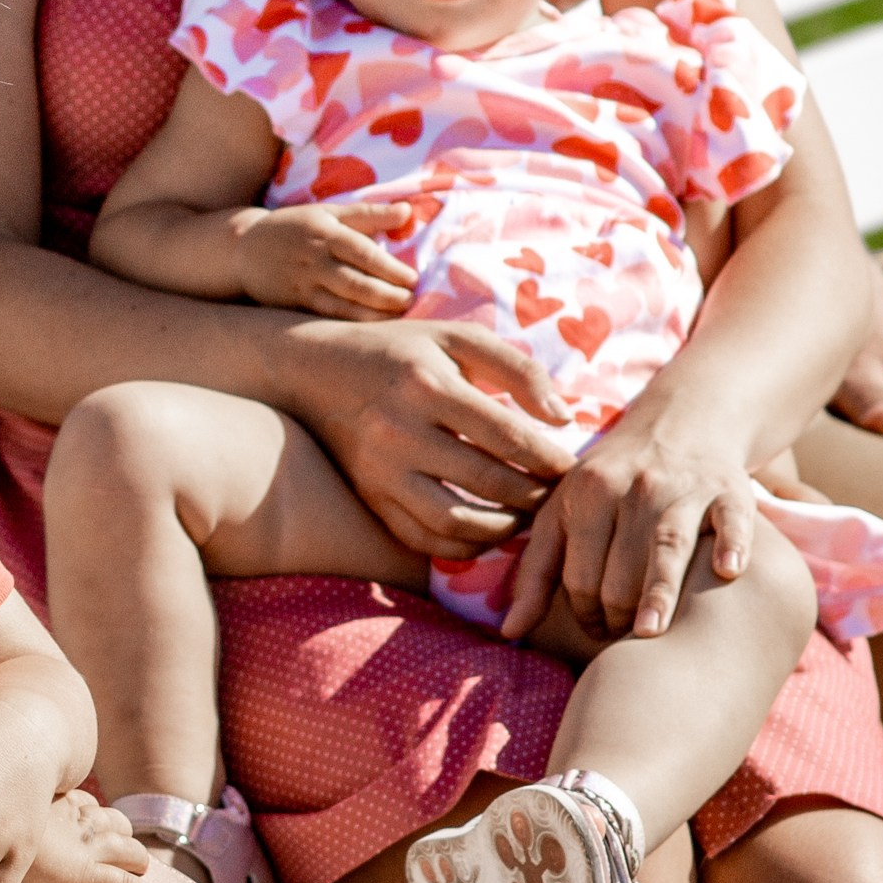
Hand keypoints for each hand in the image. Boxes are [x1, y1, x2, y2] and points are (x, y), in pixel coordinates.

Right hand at [233, 197, 416, 319]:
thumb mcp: (328, 213)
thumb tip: (408, 212)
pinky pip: (326, 316)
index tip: (413, 279)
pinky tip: (370, 329)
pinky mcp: (294, 304)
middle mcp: (315, 259)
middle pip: (355, 282)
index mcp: (326, 233)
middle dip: (386, 295)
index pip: (364, 252)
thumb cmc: (296, 228)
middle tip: (410, 302)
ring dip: (372, 314)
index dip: (390, 268)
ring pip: (342, 304)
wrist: (244, 249)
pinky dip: (349, 323)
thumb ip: (368, 214)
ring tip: (397, 317)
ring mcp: (303, 284)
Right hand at [280, 317, 578, 555]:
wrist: (313, 370)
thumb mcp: (457, 338)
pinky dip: (465, 544)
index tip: (569, 465)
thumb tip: (563, 419)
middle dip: (535, 494)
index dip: (550, 458)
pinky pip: (424, 539)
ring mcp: (381, 471)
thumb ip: (517, 369)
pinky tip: (488, 529)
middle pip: (489, 481)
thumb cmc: (401, 351)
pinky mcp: (369, 497)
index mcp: (427, 386)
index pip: (508, 436)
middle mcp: (400, 432)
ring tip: (526, 515)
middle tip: (555, 493)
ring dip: (504, 527)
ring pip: (458, 521)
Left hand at [500, 389, 751, 643]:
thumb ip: (537, 572)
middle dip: (618, 614)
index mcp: (589, 492)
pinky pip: (732, 520)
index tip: (595, 633)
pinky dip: (732, 543)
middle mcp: (635, 487)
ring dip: (659, 590)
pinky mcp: (729, 489)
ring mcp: (684, 488)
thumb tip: (508, 633)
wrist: (681, 423)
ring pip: (667, 546)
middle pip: (621, 568)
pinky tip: (728, 571)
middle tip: (626, 640)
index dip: (583, 613)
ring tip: (650, 632)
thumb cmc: (611, 484)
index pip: (580, 572)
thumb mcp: (564, 513)